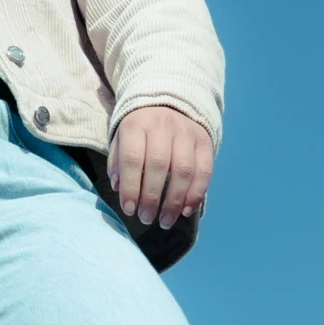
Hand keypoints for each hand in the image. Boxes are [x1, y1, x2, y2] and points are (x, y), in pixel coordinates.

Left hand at [107, 106, 213, 229]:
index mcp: (137, 124)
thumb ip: (118, 162)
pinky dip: (196, 194)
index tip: (129, 209)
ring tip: (165, 221)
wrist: (170, 103)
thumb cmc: (140, 130)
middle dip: (152, 198)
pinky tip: (186, 211)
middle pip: (158, 166)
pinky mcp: (205, 142)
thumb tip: (119, 187)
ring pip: (183, 170)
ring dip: (174, 201)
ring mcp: (187, 133)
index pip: (132, 158)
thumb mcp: (121, 138)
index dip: (131, 187)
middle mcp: (163, 126)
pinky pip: (204, 170)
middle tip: (146, 218)